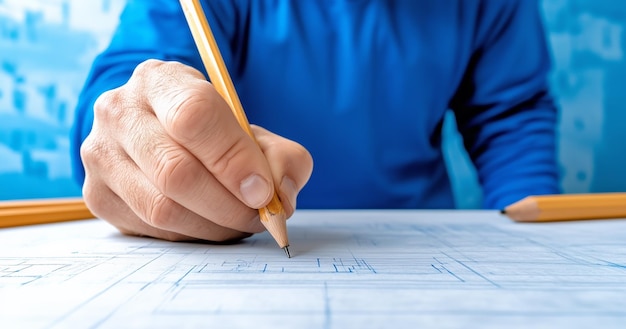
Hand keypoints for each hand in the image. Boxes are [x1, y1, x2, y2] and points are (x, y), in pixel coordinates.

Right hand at [80, 60, 312, 241]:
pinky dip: (191, 234)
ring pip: (161, 208)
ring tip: (238, 221)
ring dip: (213, 225)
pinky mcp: (97, 194)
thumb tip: (280, 193)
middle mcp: (119, 112)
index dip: (234, 158)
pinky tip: (208, 222)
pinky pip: (151, 229)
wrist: (162, 135)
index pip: (194, 116)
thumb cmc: (212, 132)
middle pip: (176, 171)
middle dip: (229, 204)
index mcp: (160, 80)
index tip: (263, 189)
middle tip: (259, 215)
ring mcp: (101, 154)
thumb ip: (280, 156)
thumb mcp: (250, 129)